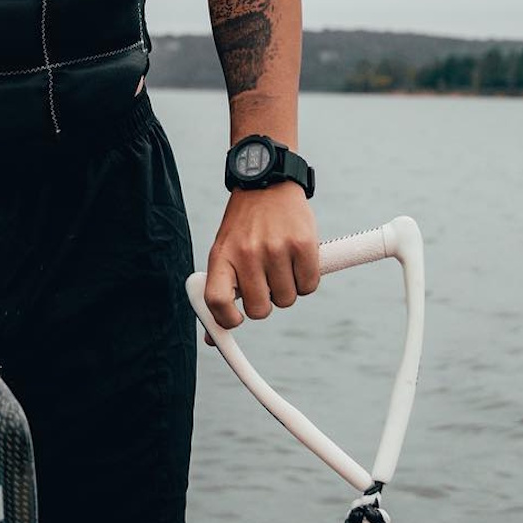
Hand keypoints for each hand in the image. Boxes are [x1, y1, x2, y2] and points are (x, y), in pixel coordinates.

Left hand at [202, 183, 318, 341]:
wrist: (267, 182)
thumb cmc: (244, 227)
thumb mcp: (224, 251)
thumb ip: (221, 290)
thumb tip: (213, 340)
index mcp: (222, 256)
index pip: (216, 302)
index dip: (226, 320)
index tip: (236, 318)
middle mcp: (247, 253)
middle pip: (260, 310)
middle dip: (265, 303)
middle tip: (265, 282)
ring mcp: (275, 248)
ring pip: (287, 300)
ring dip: (287, 289)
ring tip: (281, 264)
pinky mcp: (303, 244)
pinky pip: (309, 286)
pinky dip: (306, 281)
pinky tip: (298, 261)